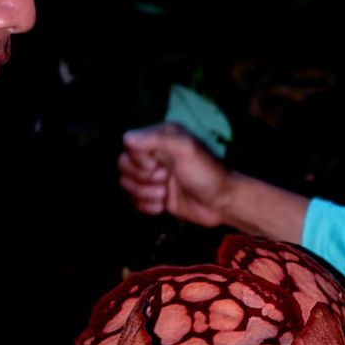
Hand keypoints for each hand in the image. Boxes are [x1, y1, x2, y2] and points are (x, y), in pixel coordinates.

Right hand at [118, 123, 233, 226]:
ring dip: (145, 193)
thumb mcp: (185, 149)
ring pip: (126, 184)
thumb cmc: (206, 173)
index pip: (129, 145)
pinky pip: (134, 201)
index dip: (138, 159)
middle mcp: (154, 155)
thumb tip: (126, 138)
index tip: (157, 166)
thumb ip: (156, 139)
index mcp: (161, 138)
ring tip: (165, 194)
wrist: (221, 203)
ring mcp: (154, 177)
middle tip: (165, 179)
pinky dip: (147, 206)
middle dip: (141, 178)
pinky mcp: (155, 197)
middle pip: (123, 165)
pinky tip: (162, 206)